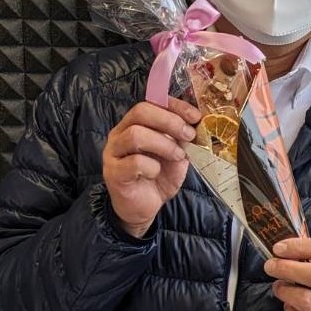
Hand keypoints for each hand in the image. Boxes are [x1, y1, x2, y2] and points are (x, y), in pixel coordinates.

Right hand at [102, 98, 199, 237]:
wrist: (144, 207)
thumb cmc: (159, 176)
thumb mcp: (176, 153)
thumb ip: (181, 137)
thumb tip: (197, 123)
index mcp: (135, 123)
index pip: (152, 102)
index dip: (175, 106)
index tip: (195, 116)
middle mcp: (120, 133)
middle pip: (141, 112)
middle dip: (170, 121)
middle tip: (189, 135)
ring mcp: (113, 152)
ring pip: (135, 135)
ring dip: (164, 144)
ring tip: (177, 156)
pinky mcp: (113, 173)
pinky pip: (134, 162)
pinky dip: (151, 166)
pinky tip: (156, 173)